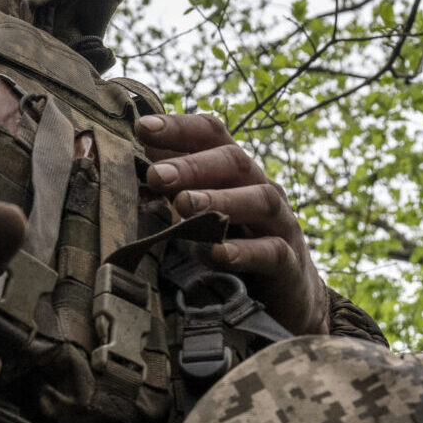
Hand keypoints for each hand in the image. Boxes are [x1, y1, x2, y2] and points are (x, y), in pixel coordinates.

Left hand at [136, 112, 329, 335]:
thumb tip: (134, 155)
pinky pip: (270, 251)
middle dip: (192, 165)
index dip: (179, 127)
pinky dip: (244, 251)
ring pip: (257, 199)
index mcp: (236, 171)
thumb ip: (175, 184)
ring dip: (219, 199)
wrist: (287, 296)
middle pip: (233, 161)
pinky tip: (218, 252)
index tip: (141, 126)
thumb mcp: (203, 210)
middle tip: (156, 175)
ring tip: (183, 206)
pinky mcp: (288, 262)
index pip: (212, 134)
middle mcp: (260, 187)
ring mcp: (279, 222)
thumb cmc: (236, 243)